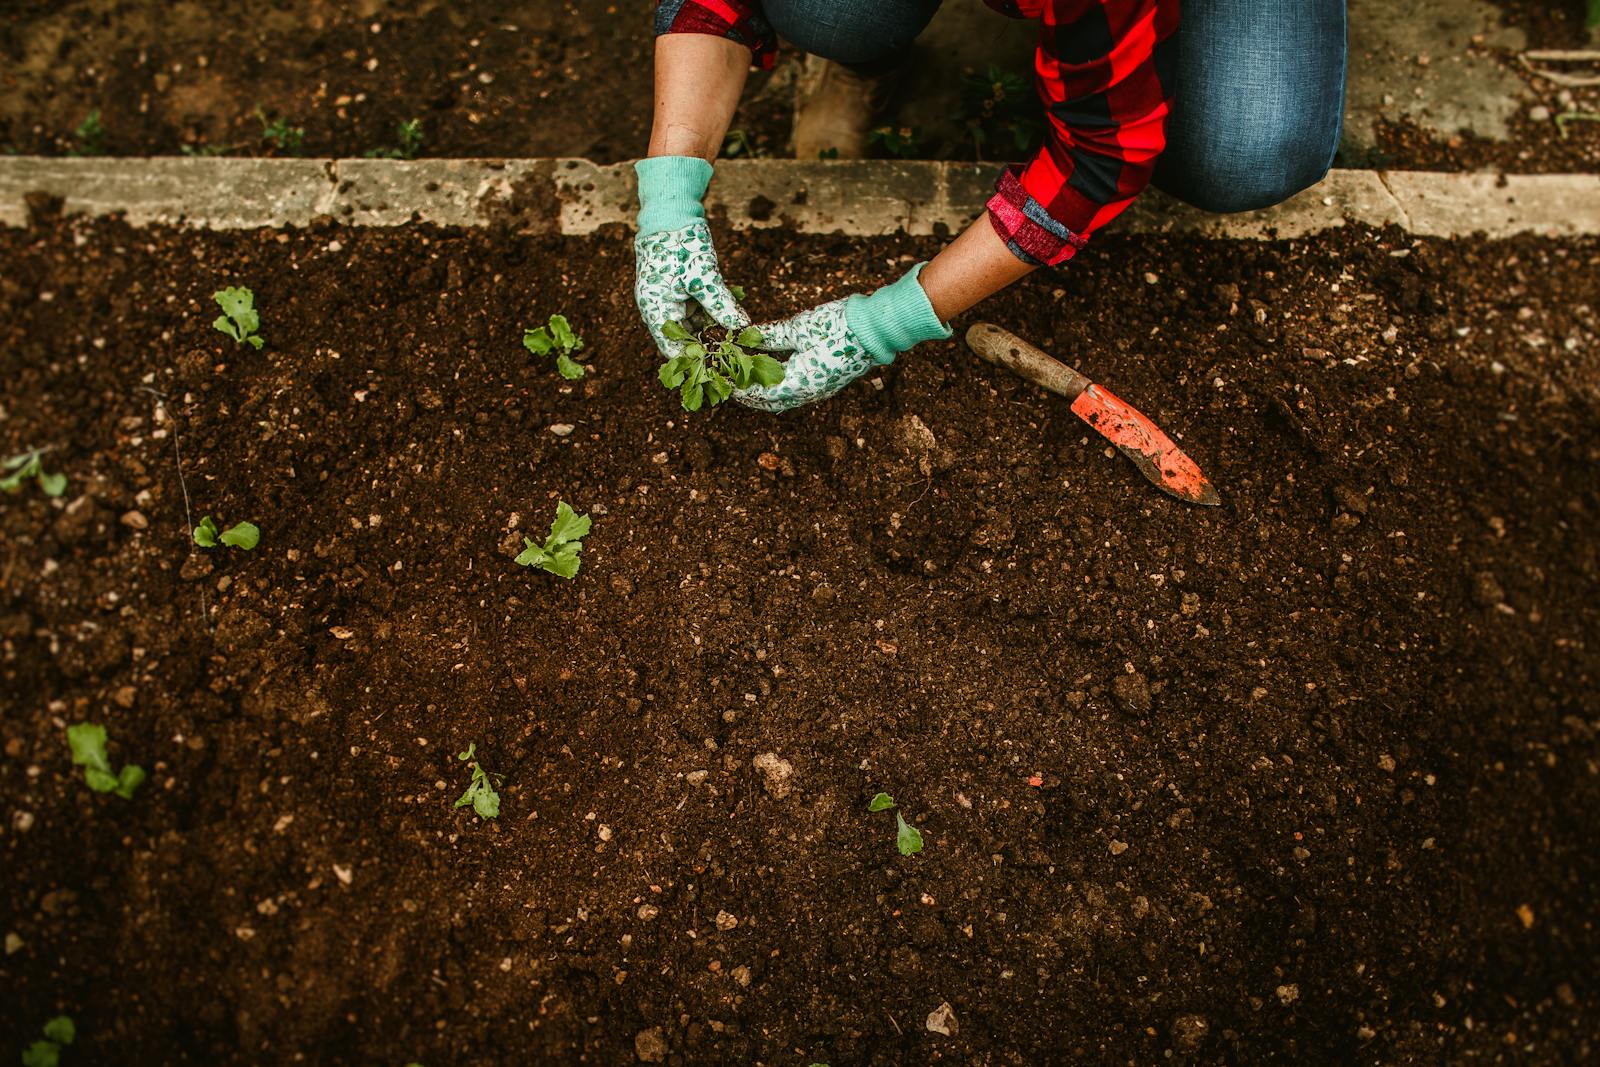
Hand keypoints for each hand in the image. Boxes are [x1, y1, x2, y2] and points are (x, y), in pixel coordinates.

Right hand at [634, 220, 749, 356]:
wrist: (670, 214)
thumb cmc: (680, 243)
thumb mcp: (704, 276)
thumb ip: (721, 304)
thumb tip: (742, 327)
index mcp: (656, 310)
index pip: (673, 350)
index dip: (695, 362)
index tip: (721, 369)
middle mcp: (659, 310)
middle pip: (683, 341)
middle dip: (708, 350)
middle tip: (735, 357)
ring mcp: (669, 302)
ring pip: (692, 328)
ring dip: (713, 334)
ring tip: (739, 341)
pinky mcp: (679, 293)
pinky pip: (696, 313)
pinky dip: (712, 318)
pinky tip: (733, 322)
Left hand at [734, 263, 950, 412]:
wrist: (876, 329)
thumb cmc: (838, 326)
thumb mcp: (798, 328)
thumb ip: (770, 337)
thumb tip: (745, 338)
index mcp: (798, 384)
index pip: (757, 393)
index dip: (736, 385)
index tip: (719, 375)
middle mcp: (807, 394)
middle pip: (767, 402)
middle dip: (744, 393)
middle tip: (724, 380)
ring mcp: (817, 391)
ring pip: (781, 399)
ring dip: (760, 392)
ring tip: (741, 379)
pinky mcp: (824, 384)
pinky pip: (794, 392)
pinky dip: (776, 387)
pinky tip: (766, 374)